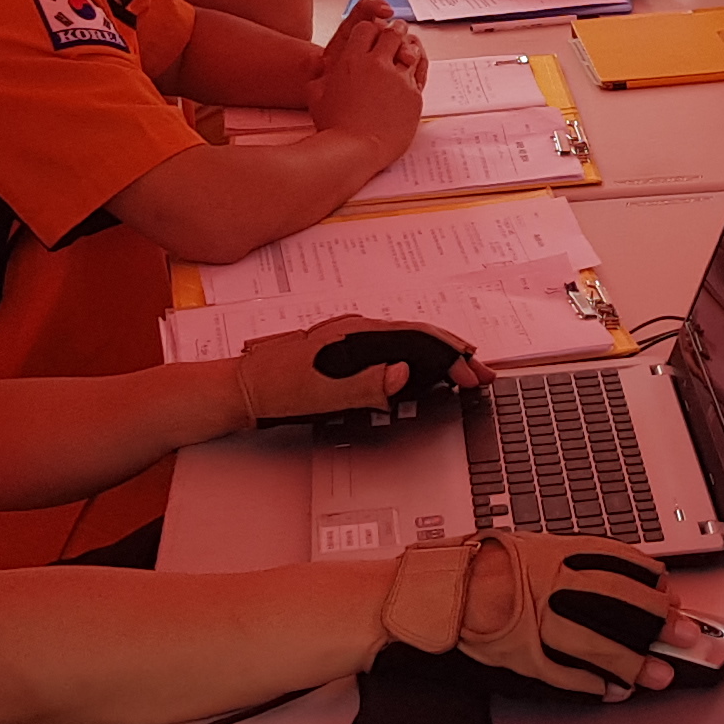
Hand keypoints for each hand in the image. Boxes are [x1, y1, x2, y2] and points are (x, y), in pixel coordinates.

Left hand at [233, 312, 486, 429]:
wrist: (240, 388)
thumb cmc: (275, 388)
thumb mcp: (321, 392)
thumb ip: (366, 383)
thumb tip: (404, 372)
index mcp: (356, 334)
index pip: (417, 338)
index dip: (451, 356)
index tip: (474, 374)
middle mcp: (358, 330)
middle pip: (418, 337)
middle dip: (454, 355)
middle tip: (482, 375)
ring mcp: (352, 340)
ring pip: (407, 343)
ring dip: (437, 359)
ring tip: (463, 374)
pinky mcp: (346, 352)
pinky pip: (392, 350)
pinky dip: (417, 362)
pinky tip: (424, 373)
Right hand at [310, 11, 429, 146]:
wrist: (354, 149)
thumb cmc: (334, 126)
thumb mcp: (316, 94)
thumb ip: (321, 76)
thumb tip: (321, 67)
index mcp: (352, 60)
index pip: (366, 28)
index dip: (370, 28)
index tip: (373, 33)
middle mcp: (377, 65)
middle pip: (392, 33)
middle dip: (394, 30)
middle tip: (395, 30)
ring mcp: (398, 79)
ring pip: (410, 50)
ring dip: (408, 45)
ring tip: (407, 45)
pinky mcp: (414, 95)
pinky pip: (420, 72)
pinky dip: (418, 65)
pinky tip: (414, 66)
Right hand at [384, 532, 677, 698]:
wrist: (434, 593)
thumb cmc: (475, 567)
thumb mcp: (526, 544)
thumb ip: (566, 556)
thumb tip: (610, 569)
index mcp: (553, 555)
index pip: (615, 564)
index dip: (648, 581)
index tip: (669, 592)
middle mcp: (550, 588)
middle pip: (616, 605)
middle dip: (655, 622)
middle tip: (685, 634)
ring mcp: (536, 625)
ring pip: (596, 644)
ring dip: (632, 662)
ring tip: (660, 674)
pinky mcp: (521, 657)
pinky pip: (563, 675)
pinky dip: (591, 685)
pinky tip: (614, 691)